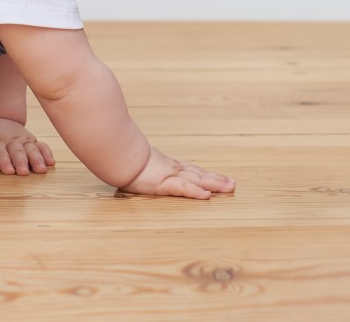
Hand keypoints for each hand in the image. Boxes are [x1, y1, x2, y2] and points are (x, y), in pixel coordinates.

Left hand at [0, 117, 55, 175]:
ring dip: (37, 159)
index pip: (0, 153)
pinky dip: (47, 153)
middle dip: (21, 162)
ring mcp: (23, 141)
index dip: (4, 162)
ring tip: (41, 170)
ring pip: (31, 149)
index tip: (8, 171)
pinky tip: (52, 162)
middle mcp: (11, 142)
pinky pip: (41, 146)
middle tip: (23, 172)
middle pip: (17, 152)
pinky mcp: (32, 141)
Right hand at [119, 147, 235, 199]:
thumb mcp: (136, 162)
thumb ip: (141, 163)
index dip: (206, 174)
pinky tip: (207, 195)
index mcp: (167, 165)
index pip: (191, 170)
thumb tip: (140, 165)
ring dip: (214, 184)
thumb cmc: (124, 157)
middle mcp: (172, 169)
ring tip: (230, 188)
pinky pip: (182, 189)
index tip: (220, 178)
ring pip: (197, 180)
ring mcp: (169, 175)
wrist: (117, 154)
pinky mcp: (163, 183)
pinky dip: (195, 192)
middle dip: (217, 180)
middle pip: (199, 174)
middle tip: (233, 184)